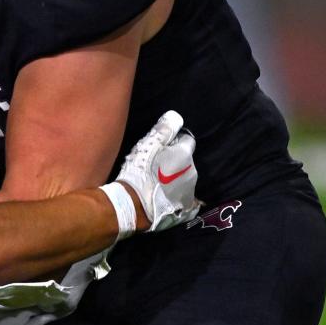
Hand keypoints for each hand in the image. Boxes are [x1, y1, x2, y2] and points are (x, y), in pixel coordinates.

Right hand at [114, 110, 199, 231]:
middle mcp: (192, 172)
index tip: (161, 148)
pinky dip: (176, 195)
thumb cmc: (139, 172)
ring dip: (174, 178)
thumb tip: (176, 116)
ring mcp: (190, 191)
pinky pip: (184, 198)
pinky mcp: (184, 208)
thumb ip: (164, 129)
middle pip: (185, 161)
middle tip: (156, 166)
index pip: (186, 141)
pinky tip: (164, 196)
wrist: (133, 205)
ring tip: (156, 182)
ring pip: (184, 178)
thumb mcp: (148, 145)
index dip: (174, 143)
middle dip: (175, 161)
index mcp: (185, 155)